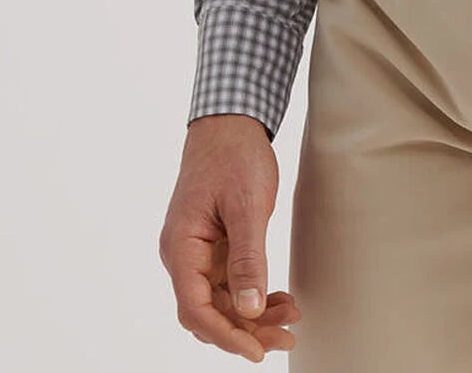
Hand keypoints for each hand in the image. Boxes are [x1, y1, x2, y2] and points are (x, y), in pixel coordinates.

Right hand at [159, 113, 301, 361]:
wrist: (230, 123)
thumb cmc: (234, 156)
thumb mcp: (246, 206)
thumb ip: (247, 258)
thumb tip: (248, 310)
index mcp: (181, 247)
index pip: (196, 308)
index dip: (226, 336)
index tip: (258, 351)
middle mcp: (183, 256)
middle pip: (208, 312)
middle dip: (245, 331)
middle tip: (286, 337)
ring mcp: (197, 253)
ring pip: (221, 302)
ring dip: (252, 316)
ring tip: (290, 316)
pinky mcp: (212, 248)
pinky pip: (228, 284)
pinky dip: (252, 295)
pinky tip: (278, 299)